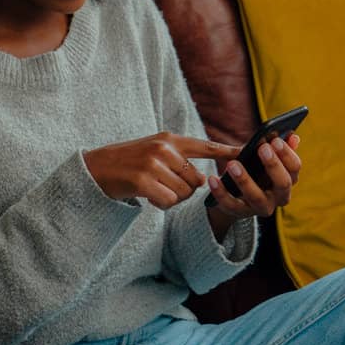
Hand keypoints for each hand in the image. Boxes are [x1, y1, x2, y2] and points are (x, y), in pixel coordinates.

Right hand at [84, 132, 240, 208]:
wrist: (96, 168)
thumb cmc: (129, 163)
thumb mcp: (154, 151)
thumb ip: (179, 159)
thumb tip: (203, 181)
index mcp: (169, 139)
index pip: (205, 146)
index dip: (228, 152)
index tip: (248, 152)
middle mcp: (164, 148)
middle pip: (196, 180)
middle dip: (185, 189)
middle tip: (164, 186)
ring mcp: (153, 163)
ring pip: (183, 192)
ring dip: (172, 198)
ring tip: (154, 189)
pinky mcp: (143, 180)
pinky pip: (169, 201)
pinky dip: (161, 204)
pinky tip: (148, 197)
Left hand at [206, 133, 300, 221]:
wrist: (238, 195)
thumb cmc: (256, 170)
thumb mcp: (266, 159)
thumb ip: (279, 148)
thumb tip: (293, 137)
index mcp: (288, 180)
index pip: (295, 168)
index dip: (287, 154)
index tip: (275, 140)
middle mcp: (279, 197)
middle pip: (283, 183)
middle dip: (273, 165)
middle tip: (262, 148)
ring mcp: (261, 207)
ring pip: (256, 197)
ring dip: (244, 180)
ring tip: (232, 164)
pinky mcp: (241, 213)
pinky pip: (231, 205)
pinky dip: (221, 192)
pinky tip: (213, 178)